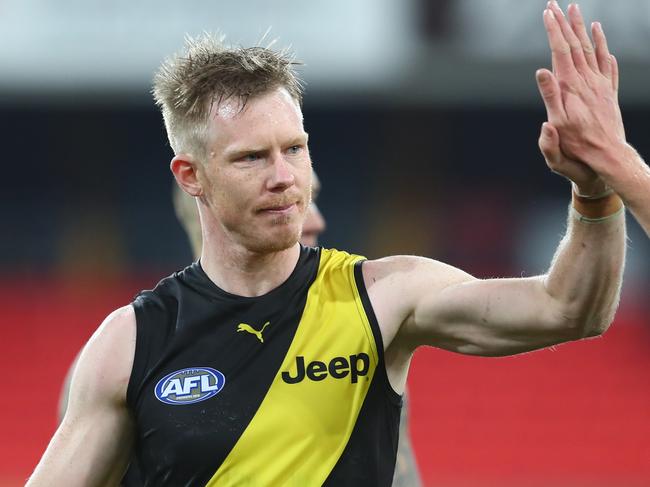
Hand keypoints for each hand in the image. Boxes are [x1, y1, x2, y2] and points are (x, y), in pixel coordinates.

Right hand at [536, 2, 626, 189]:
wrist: (607, 157)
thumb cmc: (577, 146)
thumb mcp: (557, 125)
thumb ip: (550, 97)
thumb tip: (542, 71)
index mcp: (571, 87)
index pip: (560, 51)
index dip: (553, 30)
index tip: (547, 12)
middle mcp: (587, 81)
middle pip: (576, 45)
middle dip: (565, 23)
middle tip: (557, 4)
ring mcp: (600, 85)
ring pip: (591, 49)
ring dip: (583, 28)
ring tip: (577, 11)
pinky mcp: (608, 92)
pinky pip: (607, 63)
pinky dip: (603, 46)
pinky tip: (600, 36)